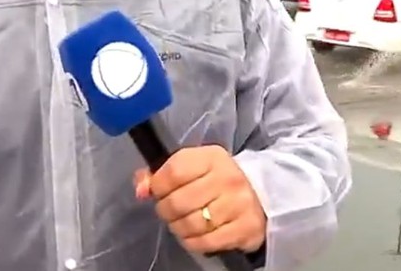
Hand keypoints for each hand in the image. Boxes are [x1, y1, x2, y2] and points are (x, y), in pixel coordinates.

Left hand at [133, 145, 265, 254]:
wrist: (260, 194)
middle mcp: (227, 179)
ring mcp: (238, 205)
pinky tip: (193, 235)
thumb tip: (141, 189)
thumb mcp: (191, 166)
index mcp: (212, 157)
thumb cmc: (217, 179)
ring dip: (177, 228)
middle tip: (168, 210)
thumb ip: (161, 174)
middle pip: (179, 202)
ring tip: (180, 223)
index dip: (158, 185)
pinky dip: (192, 242)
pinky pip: (205, 242)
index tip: (157, 190)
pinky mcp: (245, 229)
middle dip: (165, 210)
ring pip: (191, 224)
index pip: (173, 171)